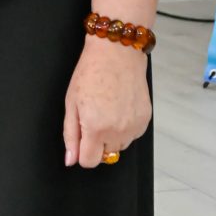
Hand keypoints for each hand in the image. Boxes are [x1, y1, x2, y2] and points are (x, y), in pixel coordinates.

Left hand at [63, 38, 150, 168]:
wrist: (117, 53)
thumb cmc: (91, 73)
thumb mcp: (71, 103)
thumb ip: (70, 135)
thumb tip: (71, 160)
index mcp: (95, 128)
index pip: (89, 162)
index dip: (82, 153)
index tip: (82, 141)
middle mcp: (117, 131)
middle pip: (105, 155)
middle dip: (97, 142)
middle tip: (94, 118)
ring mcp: (134, 126)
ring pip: (120, 146)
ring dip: (112, 136)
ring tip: (108, 111)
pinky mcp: (145, 120)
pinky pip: (133, 135)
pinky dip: (126, 127)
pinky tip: (120, 108)